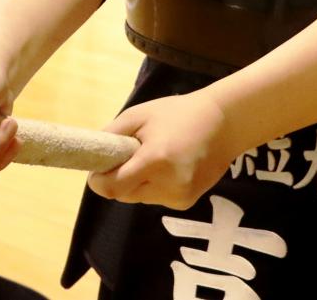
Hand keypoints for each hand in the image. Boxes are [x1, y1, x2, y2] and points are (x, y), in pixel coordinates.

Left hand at [85, 92, 232, 209]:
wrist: (223, 123)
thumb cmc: (177, 113)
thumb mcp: (138, 115)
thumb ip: (111, 135)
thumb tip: (92, 156)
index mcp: (155, 160)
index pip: (113, 187)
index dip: (98, 180)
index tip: (97, 169)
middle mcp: (168, 185)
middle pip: (123, 195)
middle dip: (117, 179)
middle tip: (126, 156)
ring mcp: (179, 197)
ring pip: (139, 198)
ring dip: (136, 183)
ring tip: (153, 157)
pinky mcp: (187, 202)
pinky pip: (156, 198)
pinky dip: (153, 186)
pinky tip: (168, 167)